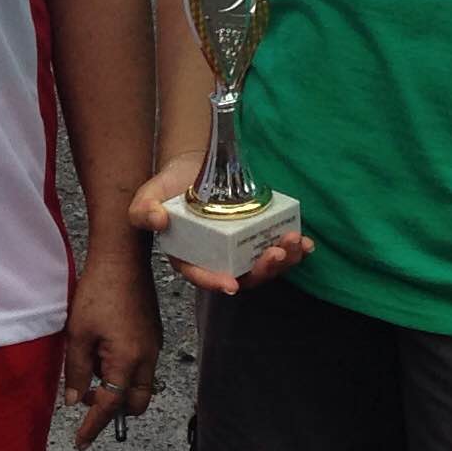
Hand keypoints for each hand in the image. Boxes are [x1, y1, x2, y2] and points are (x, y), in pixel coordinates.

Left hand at [62, 253, 159, 445]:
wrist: (123, 259)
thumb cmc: (97, 292)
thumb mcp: (77, 334)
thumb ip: (77, 371)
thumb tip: (75, 401)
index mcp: (128, 361)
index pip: (110, 406)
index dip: (93, 426)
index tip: (80, 442)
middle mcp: (147, 359)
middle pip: (135, 404)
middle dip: (114, 412)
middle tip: (87, 407)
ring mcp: (154, 347)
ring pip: (141, 387)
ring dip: (119, 391)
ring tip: (93, 376)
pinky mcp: (153, 335)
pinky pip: (143, 368)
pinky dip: (125, 374)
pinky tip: (104, 357)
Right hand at [130, 159, 314, 296]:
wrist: (194, 166)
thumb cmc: (168, 187)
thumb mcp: (148, 196)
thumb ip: (144, 209)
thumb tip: (158, 221)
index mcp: (189, 257)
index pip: (201, 275)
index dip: (215, 282)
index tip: (231, 284)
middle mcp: (218, 259)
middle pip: (242, 276)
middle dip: (262, 270)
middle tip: (275, 253)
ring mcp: (241, 249)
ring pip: (264, 265)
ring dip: (284, 260)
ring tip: (295, 242)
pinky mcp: (258, 235)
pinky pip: (278, 248)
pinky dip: (295, 250)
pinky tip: (307, 243)